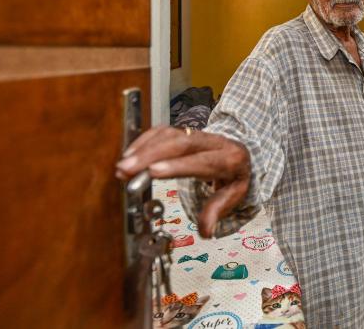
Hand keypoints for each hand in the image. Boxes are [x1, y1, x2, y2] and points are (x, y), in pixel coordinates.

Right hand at [116, 125, 250, 237]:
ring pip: (170, 135)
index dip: (178, 165)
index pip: (203, 161)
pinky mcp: (184, 131)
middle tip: (127, 169)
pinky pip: (163, 131)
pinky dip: (144, 141)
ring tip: (123, 167)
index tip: (153, 172)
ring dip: (143, 149)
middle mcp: (214, 142)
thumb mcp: (233, 195)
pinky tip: (129, 154)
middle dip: (151, 155)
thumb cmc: (233, 177)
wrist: (240, 154)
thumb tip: (206, 232)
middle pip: (182, 143)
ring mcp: (198, 134)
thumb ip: (217, 211)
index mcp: (230, 159)